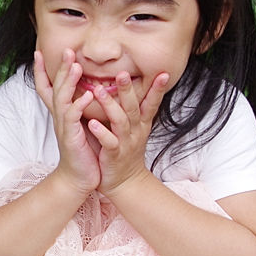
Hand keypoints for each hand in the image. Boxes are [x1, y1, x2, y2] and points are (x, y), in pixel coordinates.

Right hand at [33, 50, 100, 199]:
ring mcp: (63, 127)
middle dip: (59, 68)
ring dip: (68, 82)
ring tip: (75, 66)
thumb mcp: (80, 124)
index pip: (47, 87)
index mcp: (61, 113)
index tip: (38, 52)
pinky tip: (87, 96)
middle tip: (67, 49)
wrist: (79, 178)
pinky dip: (79, 106)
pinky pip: (72, 118)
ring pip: (62, 99)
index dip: (41, 70)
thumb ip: (80, 107)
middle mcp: (59, 117)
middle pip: (55, 87)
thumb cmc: (83, 150)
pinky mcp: (70, 138)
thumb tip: (88, 89)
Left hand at [88, 71, 170, 195]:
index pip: (151, 103)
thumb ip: (135, 109)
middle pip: (134, 108)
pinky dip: (101, 132)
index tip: (164, 73)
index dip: (158, 89)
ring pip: (120, 122)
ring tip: (98, 91)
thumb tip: (133, 87)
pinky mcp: (114, 155)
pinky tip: (91, 123)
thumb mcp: (136, 129)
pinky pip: (109, 142)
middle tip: (122, 73)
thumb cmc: (126, 151)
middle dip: (128, 90)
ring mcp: (125, 143)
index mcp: (141, 124)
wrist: (125, 182)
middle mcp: (136, 131)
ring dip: (110, 106)